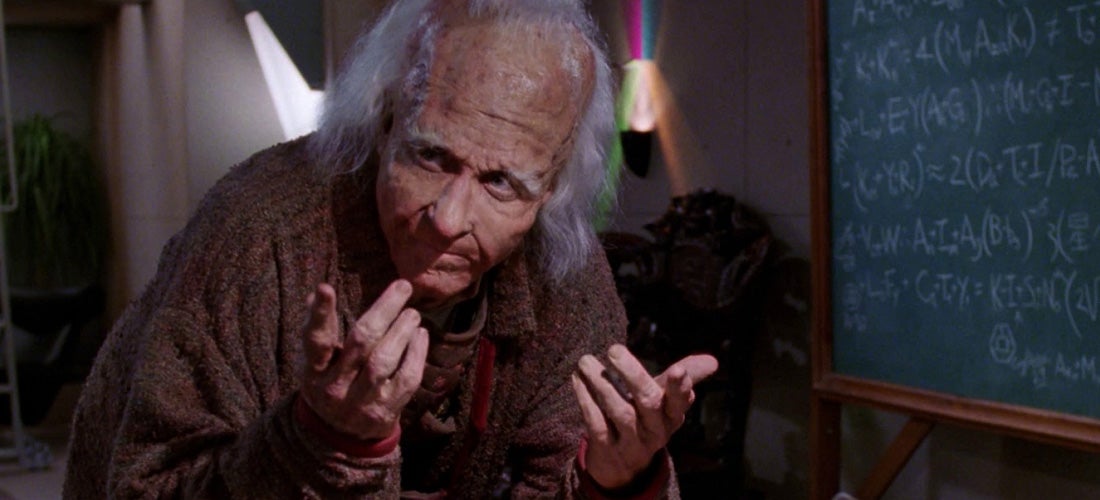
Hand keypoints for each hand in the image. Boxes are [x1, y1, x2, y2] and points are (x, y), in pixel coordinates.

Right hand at [300, 280, 428, 439]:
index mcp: (314, 372)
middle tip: (403, 286)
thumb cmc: (330, 384)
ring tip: (412, 313)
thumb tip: (316, 293)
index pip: (316, 341)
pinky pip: (406, 379)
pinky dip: (416, 354)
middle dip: (384, 310)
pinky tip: (421, 335)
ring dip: (402, 331)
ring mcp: (361, 401)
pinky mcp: (386, 411)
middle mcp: (335, 387)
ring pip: (383, 361)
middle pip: (360, 343)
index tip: (325, 288)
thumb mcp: (315, 363)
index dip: (319, 315)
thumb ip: (317, 329)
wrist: (340, 438)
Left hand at [571, 344, 717, 489]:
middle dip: (633, 374)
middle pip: (648, 402)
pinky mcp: (606, 448)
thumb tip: (713, 361)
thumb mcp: (667, 402)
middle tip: (614, 349)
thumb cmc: (648, 419)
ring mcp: (630, 442)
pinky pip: (596, 422)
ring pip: (619, 411)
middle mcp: (655, 431)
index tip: (678, 370)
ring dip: (601, 383)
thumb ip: (688, 377)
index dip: (680, 388)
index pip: (679, 402)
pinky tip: (577, 379)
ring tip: (586, 361)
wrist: (624, 465)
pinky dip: (585, 399)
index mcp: (672, 416)